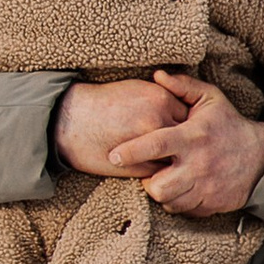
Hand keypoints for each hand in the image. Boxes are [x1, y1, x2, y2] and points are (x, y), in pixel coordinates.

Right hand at [51, 78, 191, 176]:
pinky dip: (163, 173)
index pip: (191, 114)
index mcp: (161, 98)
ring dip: (177, 161)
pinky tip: (162, 171)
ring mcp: (150, 146)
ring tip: (180, 164)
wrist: (71, 120)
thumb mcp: (136, 89)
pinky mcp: (139, 166)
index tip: (188, 130)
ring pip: (177, 158)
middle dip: (188, 144)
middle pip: (188, 137)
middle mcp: (159, 121)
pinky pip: (161, 173)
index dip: (189, 124)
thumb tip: (183, 111)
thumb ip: (163, 98)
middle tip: (191, 150)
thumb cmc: (103, 102)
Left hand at [107, 72, 263, 216]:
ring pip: (168, 201)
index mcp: (192, 137)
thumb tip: (157, 75)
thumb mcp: (211, 99)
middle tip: (151, 172)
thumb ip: (183, 86)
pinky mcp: (212, 204)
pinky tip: (182, 189)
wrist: (263, 157)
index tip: (113, 155)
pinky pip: (183, 211)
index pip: (154, 145)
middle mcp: (198, 165)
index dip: (130, 152)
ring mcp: (206, 188)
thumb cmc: (229, 125)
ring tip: (166, 179)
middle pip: (157, 186)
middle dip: (147, 181)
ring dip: (162, 192)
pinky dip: (178, 202)